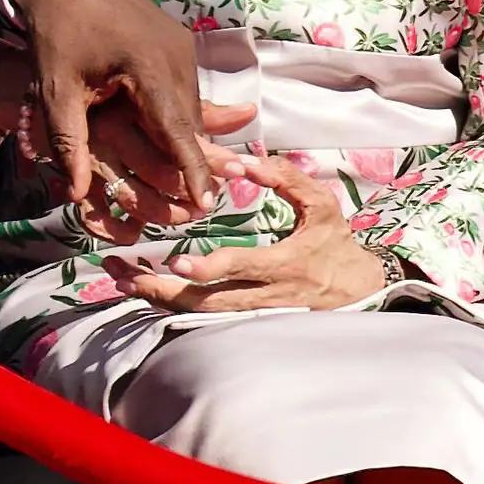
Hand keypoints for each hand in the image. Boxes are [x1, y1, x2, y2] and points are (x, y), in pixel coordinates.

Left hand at [1, 0, 254, 239]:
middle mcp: (177, 55)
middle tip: (193, 204)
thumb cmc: (56, 31)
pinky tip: (169, 137)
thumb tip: (74, 193)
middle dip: (192, 161)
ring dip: (184, 138)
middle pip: (189, 122)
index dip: (193, 170)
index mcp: (150, 66)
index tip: (207, 204)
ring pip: (189, 107)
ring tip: (185, 179)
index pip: (179, 130)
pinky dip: (177, 114)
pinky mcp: (179, 42)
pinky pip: (184, 89)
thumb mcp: (56, 89)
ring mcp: (182, 46)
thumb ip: (67, 141)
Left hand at [105, 155, 391, 313]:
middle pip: (211, 303)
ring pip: (204, 316)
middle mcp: (268, 296)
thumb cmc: (336, 244)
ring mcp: (257, 314)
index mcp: (287, 264)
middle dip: (166, 292)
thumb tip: (246, 161)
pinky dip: (175, 309)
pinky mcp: (248, 322)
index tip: (178, 264)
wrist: (359, 291)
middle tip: (127, 278)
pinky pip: (207, 320)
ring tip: (124, 282)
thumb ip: (287, 180)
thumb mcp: (322, 205)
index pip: (244, 269)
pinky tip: (146, 294)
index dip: (211, 269)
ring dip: (162, 302)